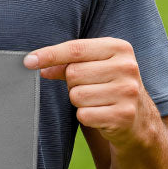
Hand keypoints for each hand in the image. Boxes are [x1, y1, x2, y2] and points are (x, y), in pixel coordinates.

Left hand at [23, 37, 157, 146]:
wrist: (139, 120)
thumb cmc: (109, 86)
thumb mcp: (95, 67)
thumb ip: (67, 62)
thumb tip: (35, 63)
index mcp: (120, 48)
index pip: (76, 49)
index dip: (49, 55)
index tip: (28, 61)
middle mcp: (127, 67)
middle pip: (73, 74)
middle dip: (73, 84)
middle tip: (90, 88)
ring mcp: (127, 92)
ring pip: (76, 96)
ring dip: (80, 102)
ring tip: (97, 101)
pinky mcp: (124, 115)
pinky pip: (84, 115)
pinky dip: (86, 117)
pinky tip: (101, 114)